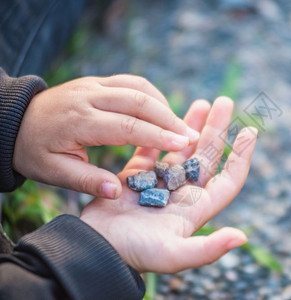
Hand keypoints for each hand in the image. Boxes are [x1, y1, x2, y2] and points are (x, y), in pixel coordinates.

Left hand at [13, 74, 199, 198]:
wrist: (14, 120)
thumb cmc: (34, 150)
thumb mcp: (53, 172)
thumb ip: (86, 181)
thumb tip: (117, 193)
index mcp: (79, 120)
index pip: (127, 125)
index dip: (158, 135)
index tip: (184, 144)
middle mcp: (89, 96)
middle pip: (139, 101)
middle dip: (170, 119)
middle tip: (193, 137)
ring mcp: (94, 84)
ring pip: (139, 87)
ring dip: (164, 106)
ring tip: (180, 128)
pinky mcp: (98, 81)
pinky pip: (132, 82)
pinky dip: (152, 96)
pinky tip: (161, 112)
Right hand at [80, 97, 257, 272]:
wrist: (95, 250)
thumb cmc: (135, 254)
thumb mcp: (174, 255)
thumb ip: (208, 249)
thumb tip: (242, 238)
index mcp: (196, 208)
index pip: (228, 179)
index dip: (241, 156)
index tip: (251, 131)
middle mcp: (182, 194)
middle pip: (207, 157)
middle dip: (217, 129)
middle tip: (224, 102)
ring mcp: (160, 184)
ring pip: (182, 149)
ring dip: (192, 126)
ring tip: (203, 102)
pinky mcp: (136, 177)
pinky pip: (153, 149)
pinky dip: (161, 133)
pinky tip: (168, 115)